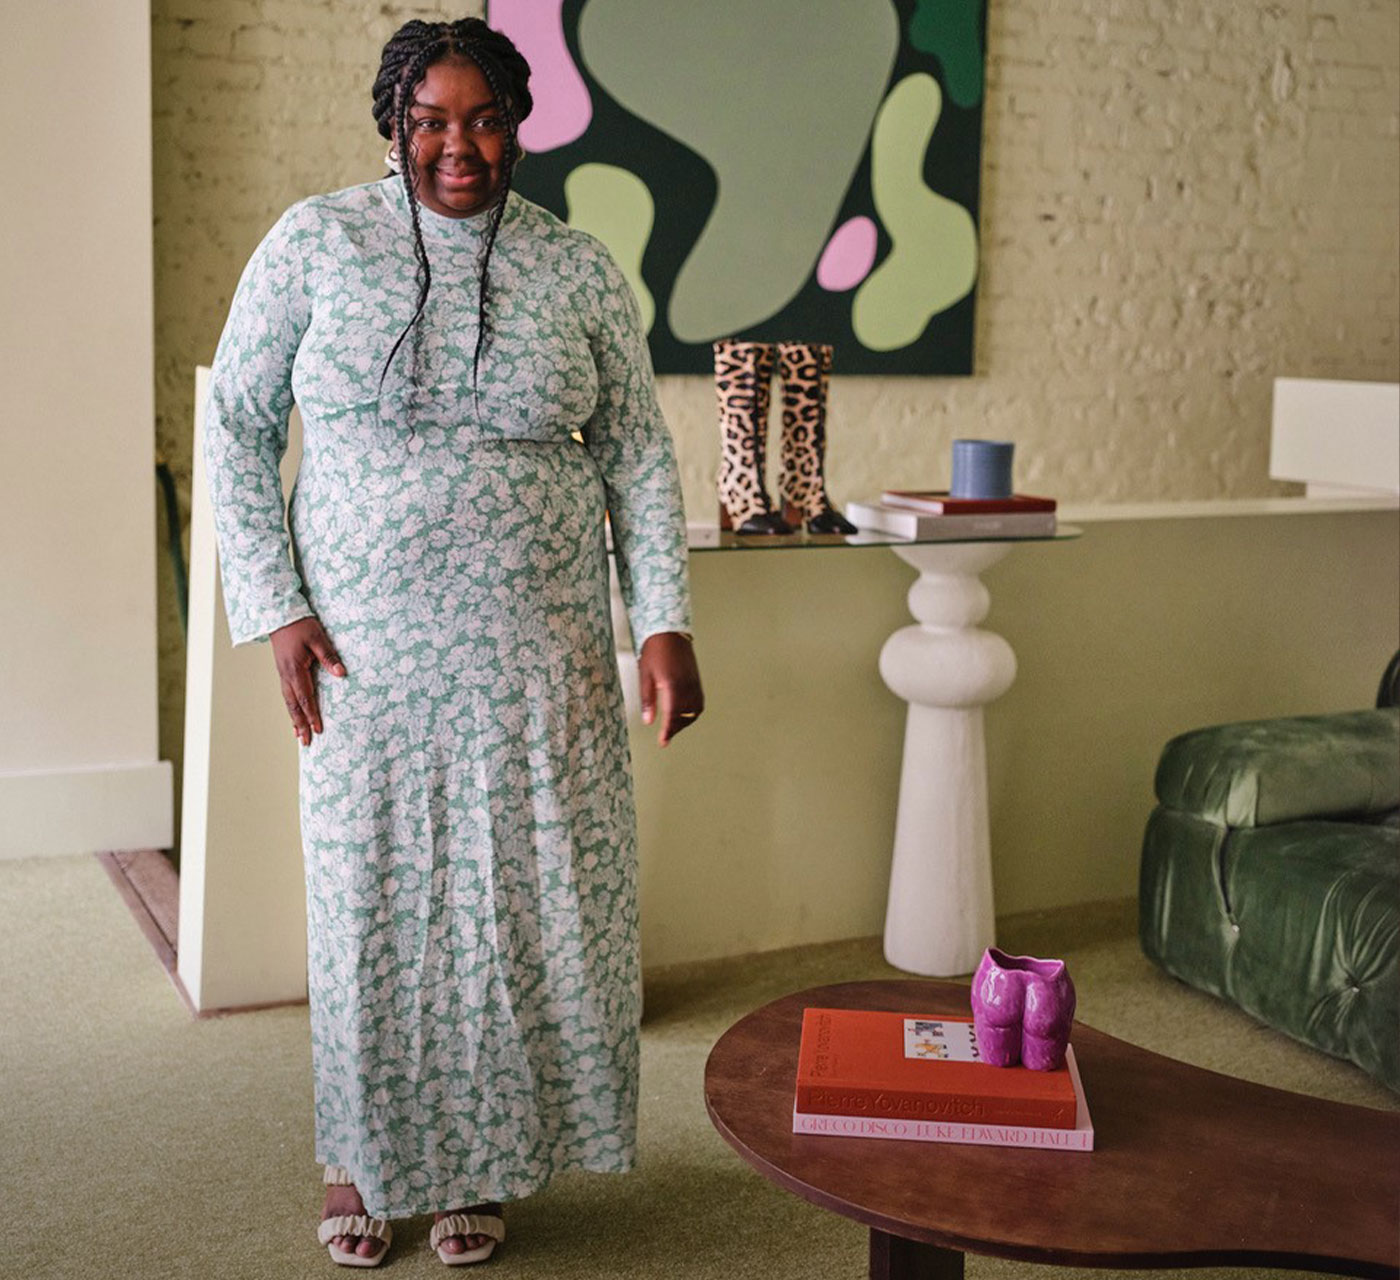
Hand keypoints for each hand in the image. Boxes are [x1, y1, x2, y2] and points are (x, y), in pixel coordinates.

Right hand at [269, 617, 345, 745]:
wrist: (279, 615)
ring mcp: (283, 674)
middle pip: (294, 705)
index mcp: (295, 669)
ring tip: (298, 735)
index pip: (306, 697)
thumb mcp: (317, 638)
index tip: (318, 729)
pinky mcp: (283, 671)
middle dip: (300, 724)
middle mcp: (286, 675)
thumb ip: (329, 656)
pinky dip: (291, 707)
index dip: (312, 715)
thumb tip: (341, 673)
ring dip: (294, 719)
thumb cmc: (300, 625)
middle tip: (305, 742)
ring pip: (288, 701)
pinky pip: (287, 694)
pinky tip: (294, 714)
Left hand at [638, 632, 702, 746]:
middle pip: (686, 715)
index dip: (668, 731)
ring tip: (673, 725)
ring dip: (685, 720)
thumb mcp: (645, 675)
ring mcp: (694, 682)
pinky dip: (692, 711)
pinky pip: (699, 701)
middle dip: (676, 728)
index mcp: (673, 685)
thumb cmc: (654, 650)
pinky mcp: (697, 679)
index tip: (663, 742)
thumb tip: (648, 721)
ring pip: (695, 710)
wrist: (669, 631)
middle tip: (665, 736)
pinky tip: (682, 712)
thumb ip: (648, 699)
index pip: (672, 715)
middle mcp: (687, 685)